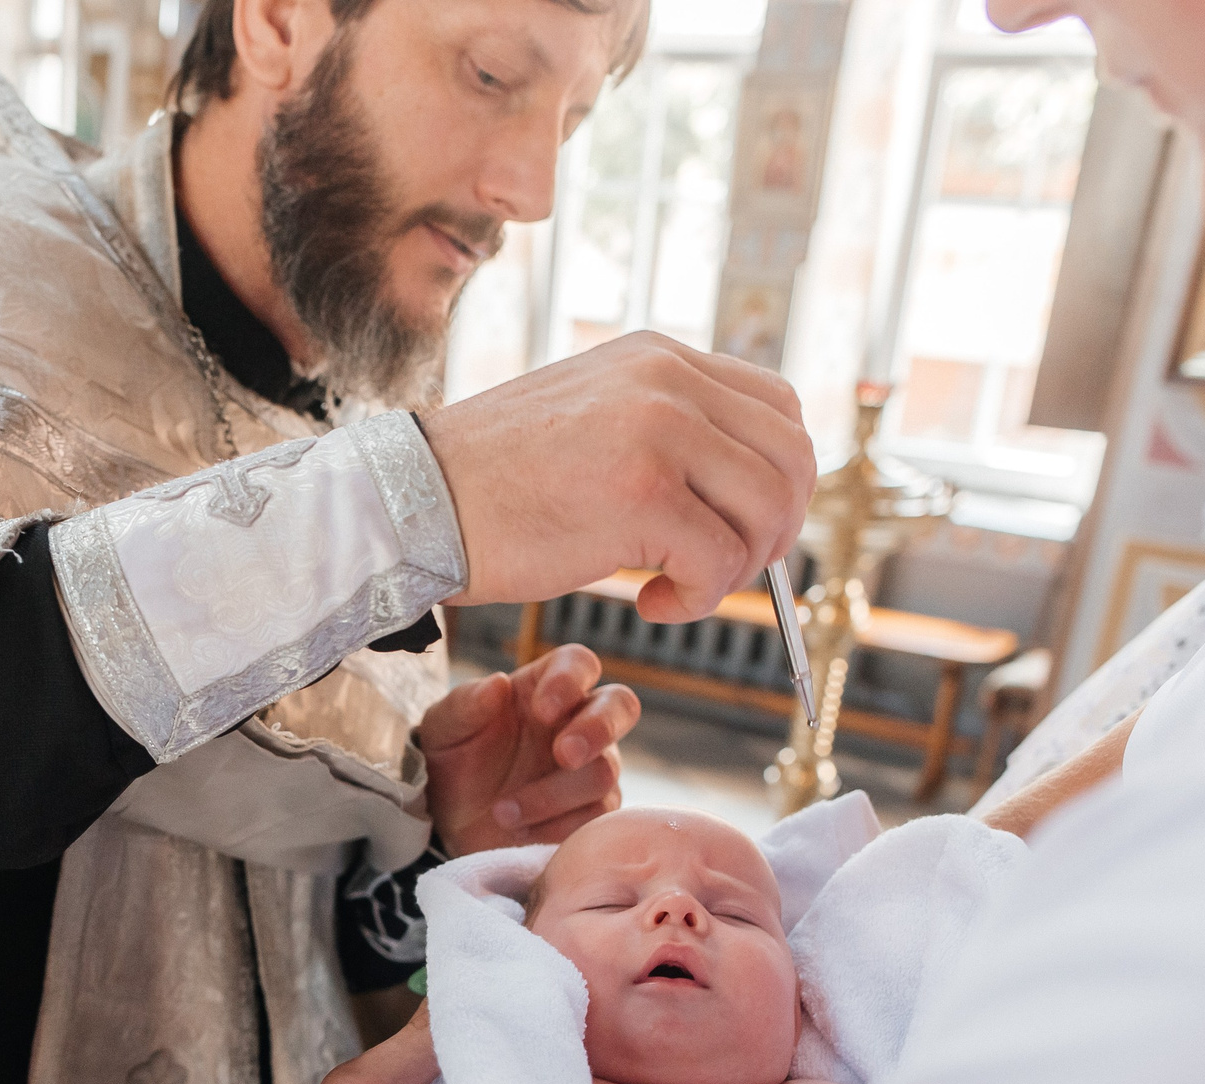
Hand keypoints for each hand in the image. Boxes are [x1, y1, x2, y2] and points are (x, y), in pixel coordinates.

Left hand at [420, 644, 639, 854]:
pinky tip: (521, 833)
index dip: (570, 681)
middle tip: (564, 754)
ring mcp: (590, 765)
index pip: (577, 664)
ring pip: (605, 771)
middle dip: (598, 729)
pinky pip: (597, 817)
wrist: (449, 821)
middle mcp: (576, 720)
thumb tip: (498, 684)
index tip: (543, 710)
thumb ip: (465, 704)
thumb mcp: (442, 729)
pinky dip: (558, 827)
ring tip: (502, 813)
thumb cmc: (451, 760)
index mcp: (543, 687)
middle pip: (621, 706)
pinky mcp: (591, 809)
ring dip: (552, 796)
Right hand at [422, 332, 815, 621]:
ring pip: (768, 509)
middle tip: (726, 569)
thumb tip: (737, 491)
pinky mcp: (642, 495)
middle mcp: (667, 381)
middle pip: (791, 459)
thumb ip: (661, 432)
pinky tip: (650, 603)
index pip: (777, 406)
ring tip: (679, 587)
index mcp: (657, 359)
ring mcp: (658, 432)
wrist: (412, 504)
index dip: (781, 478)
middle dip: (774, 531)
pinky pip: (720, 561)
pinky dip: (698, 599)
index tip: (746, 526)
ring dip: (738, 567)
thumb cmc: (489, 483)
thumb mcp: (589, 422)